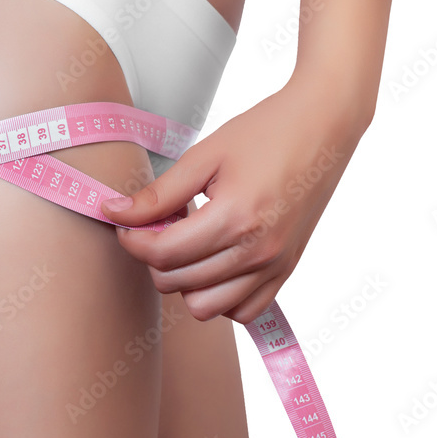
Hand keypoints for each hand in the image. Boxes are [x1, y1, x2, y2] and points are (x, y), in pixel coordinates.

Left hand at [100, 79, 367, 322]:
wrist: (322, 126)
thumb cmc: (265, 132)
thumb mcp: (204, 155)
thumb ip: (158, 194)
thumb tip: (114, 213)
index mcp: (235, 218)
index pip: (163, 254)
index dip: (132, 240)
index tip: (125, 222)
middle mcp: (258, 251)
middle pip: (178, 283)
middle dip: (155, 256)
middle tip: (160, 224)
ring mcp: (275, 266)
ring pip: (206, 307)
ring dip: (185, 281)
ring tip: (189, 241)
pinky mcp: (286, 271)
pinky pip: (242, 311)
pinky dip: (220, 295)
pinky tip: (213, 261)